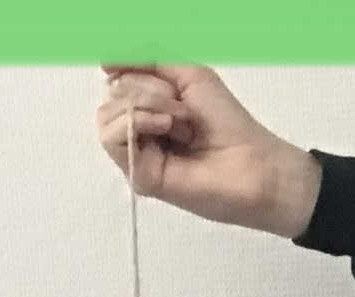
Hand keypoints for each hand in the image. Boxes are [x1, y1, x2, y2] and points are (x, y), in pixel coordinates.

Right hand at [97, 65, 320, 238]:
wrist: (250, 163)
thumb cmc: (227, 122)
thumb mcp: (188, 75)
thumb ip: (148, 62)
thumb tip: (104, 62)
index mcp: (150, 112)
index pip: (120, 83)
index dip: (142, 75)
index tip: (173, 86)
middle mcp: (141, 135)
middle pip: (112, 98)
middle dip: (149, 92)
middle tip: (183, 113)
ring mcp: (138, 158)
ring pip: (107, 117)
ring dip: (145, 106)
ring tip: (179, 124)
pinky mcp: (138, 177)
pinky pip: (113, 139)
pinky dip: (138, 123)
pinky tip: (167, 129)